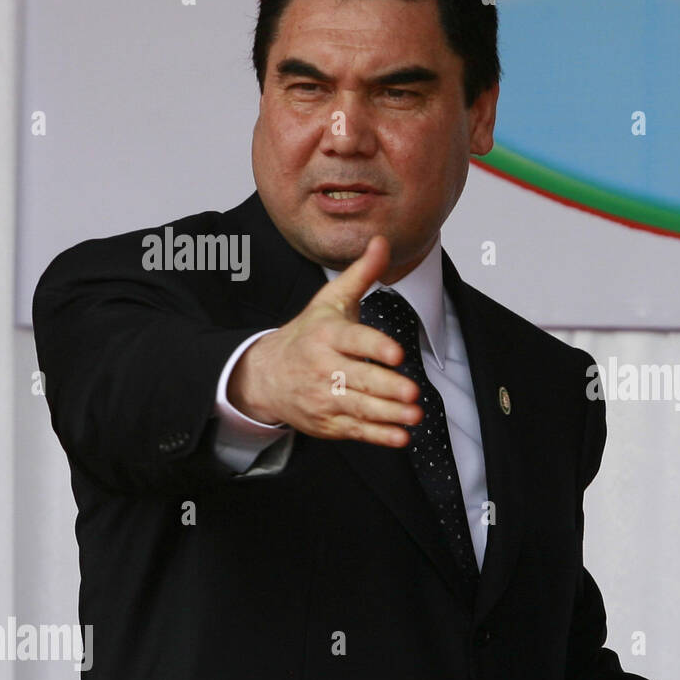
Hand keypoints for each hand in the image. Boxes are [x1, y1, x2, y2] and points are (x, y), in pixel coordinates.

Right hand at [227, 236, 421, 446]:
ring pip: (359, 408)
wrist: (265, 374)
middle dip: (387, 388)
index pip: (354, 341)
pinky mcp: (327, 421)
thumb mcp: (331, 300)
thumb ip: (361, 274)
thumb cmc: (308, 333)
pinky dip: (378, 436)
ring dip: (388, 414)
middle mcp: (324, 367)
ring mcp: (324, 397)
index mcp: (327, 335)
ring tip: (414, 416)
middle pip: (359, 379)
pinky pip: (355, 430)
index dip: (375, 348)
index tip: (396, 354)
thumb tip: (382, 241)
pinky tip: (400, 438)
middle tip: (413, 393)